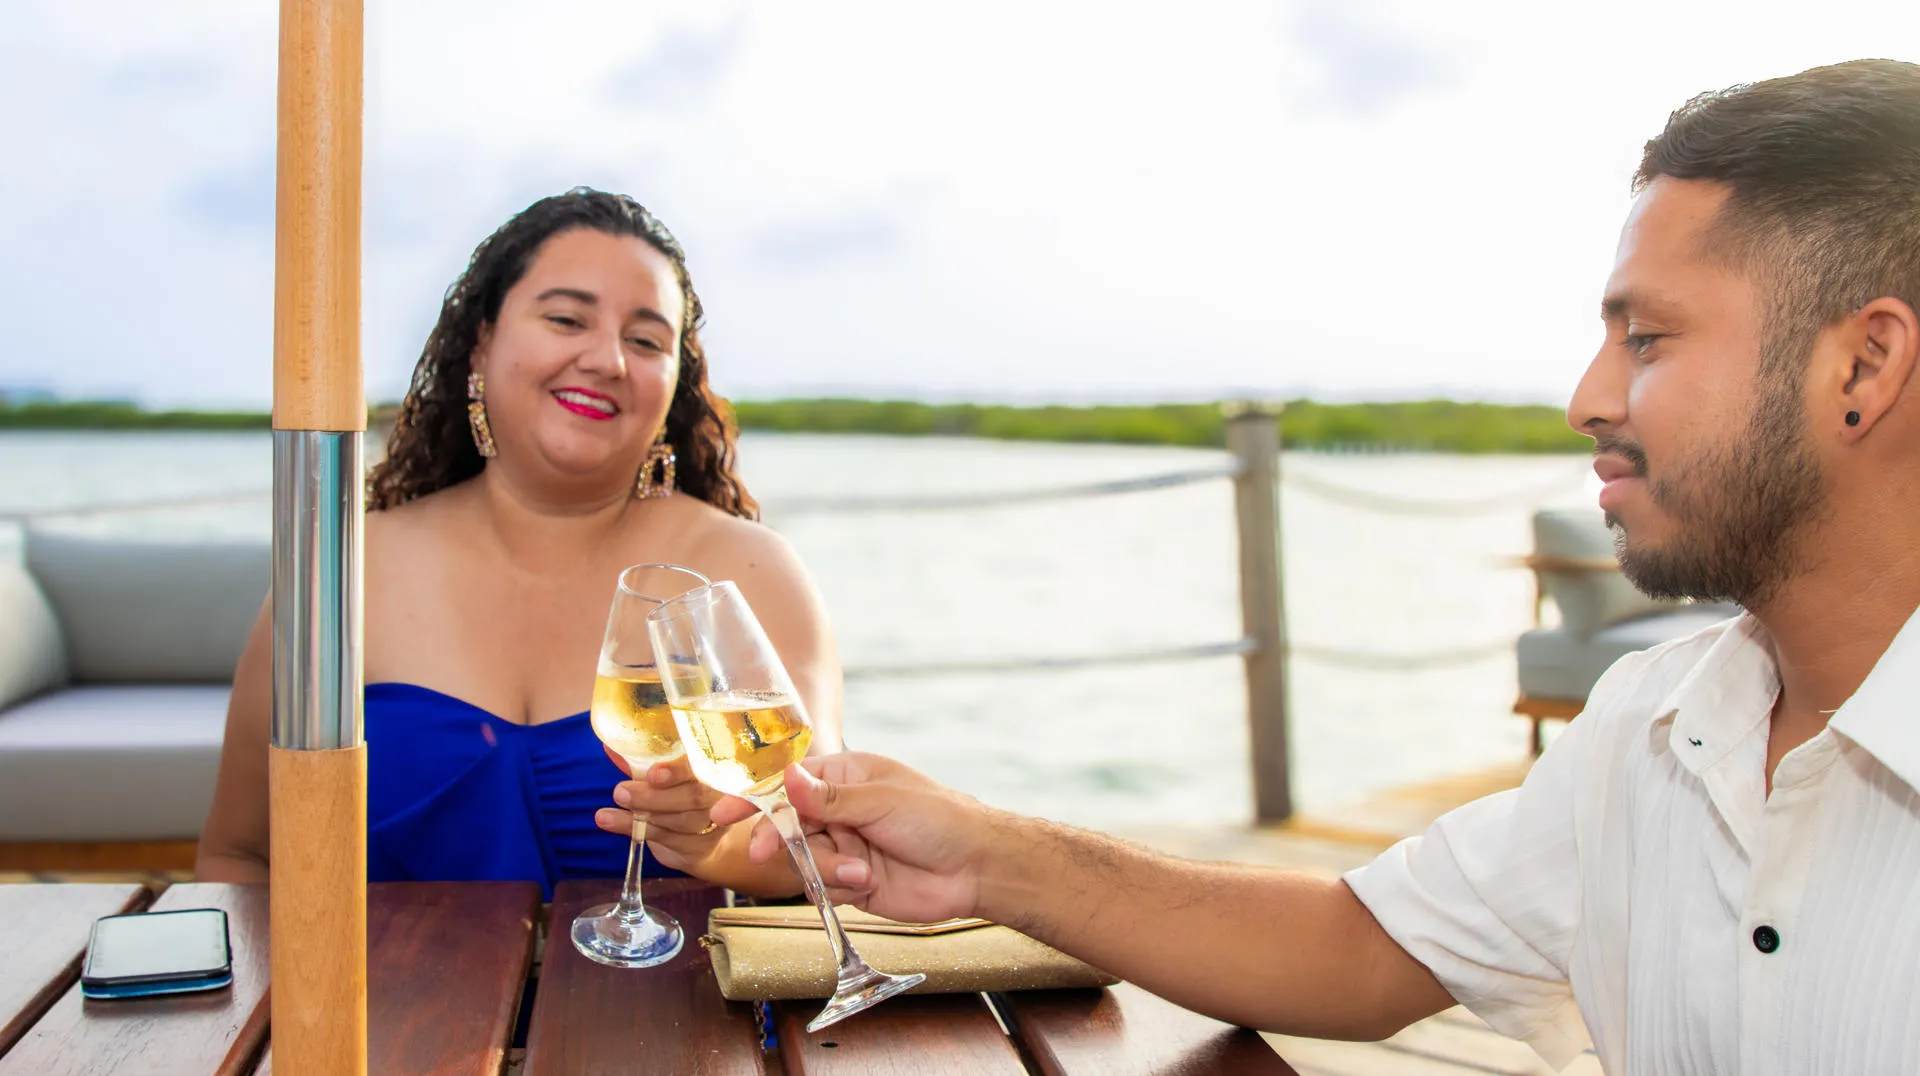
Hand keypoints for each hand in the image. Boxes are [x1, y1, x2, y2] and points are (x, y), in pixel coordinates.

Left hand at [594, 750, 727, 873]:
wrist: (702, 839)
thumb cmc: (681, 793)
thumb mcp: (665, 775)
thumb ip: (643, 762)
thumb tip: (611, 747)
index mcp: (718, 767)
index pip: (706, 765)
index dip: (680, 770)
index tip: (653, 772)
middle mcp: (723, 795)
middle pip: (696, 796)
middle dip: (656, 796)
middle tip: (621, 791)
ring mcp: (716, 824)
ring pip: (682, 820)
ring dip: (644, 813)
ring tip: (610, 809)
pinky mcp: (701, 847)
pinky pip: (669, 838)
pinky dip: (635, 828)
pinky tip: (610, 821)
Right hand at [708, 752, 995, 924]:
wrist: (975, 869)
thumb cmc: (938, 818)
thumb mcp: (882, 800)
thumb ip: (829, 798)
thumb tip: (787, 779)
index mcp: (846, 776)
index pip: (787, 782)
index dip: (754, 796)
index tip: (724, 811)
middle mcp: (839, 810)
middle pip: (786, 824)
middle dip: (780, 838)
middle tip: (769, 850)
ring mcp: (842, 846)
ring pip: (801, 859)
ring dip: (823, 867)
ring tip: (860, 870)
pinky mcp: (849, 881)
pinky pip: (820, 887)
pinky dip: (836, 887)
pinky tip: (866, 882)